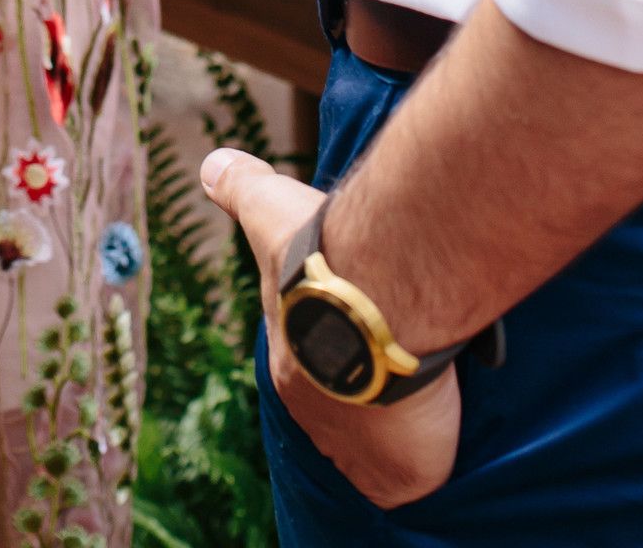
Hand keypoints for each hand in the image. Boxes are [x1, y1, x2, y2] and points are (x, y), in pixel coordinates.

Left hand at [200, 150, 460, 510]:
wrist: (381, 294)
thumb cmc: (321, 253)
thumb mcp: (270, 208)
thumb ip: (241, 187)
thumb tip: (210, 166)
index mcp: (287, 354)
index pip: (306, 353)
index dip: (330, 338)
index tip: (355, 323)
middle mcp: (313, 406)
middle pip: (338, 398)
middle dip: (359, 380)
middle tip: (394, 354)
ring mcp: (355, 445)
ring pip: (373, 439)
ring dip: (390, 421)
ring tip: (418, 390)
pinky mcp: (401, 470)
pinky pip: (409, 476)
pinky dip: (419, 462)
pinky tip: (431, 440)